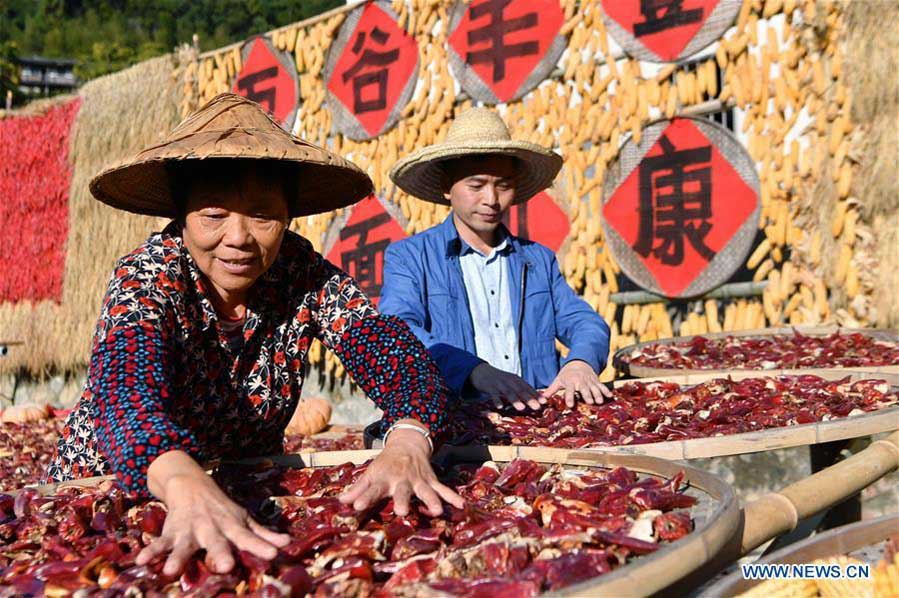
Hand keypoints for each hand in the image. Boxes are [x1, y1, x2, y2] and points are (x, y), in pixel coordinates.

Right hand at [138, 451, 289, 575]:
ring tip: (171, 571)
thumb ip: (262, 534)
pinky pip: (161, 543)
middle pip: (217, 542)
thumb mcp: (243, 519)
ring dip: (178, 557)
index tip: (274, 555)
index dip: (261, 546)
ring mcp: (191, 529)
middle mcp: (212, 528)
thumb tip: (287, 544)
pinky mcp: (172, 531)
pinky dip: (152, 551)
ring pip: (184, 546)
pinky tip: (142, 561)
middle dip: (220, 554)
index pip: (249, 538)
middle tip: (226, 567)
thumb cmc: (221, 509)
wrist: (191, 484)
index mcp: (232, 526)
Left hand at [339, 420, 463, 516]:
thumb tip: (340, 502)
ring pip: (426, 491)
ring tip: (437, 512)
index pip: (372, 488)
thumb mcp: (370, 473)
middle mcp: (402, 479)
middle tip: (401, 512)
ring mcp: (418, 480)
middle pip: (402, 491)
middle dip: (402, 500)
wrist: (408, 443)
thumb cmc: (386, 464)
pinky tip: (462, 506)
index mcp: (384, 478)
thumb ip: (357, 489)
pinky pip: (443, 489)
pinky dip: (453, 497)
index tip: (357, 506)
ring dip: (431, 500)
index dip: (364, 496)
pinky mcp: (431, 481)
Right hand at [468, 363, 542, 410]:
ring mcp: (499, 384)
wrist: (482, 372)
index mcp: (516, 380)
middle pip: (520, 390)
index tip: (544, 402)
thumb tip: (536, 401)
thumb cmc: (500, 381)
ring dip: (515, 400)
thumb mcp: (511, 383)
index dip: (536, 395)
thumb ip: (521, 391)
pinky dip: (497, 400)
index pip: (528, 388)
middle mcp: (509, 381)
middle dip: (529, 399)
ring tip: (521, 408)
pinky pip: (493, 394)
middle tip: (537, 407)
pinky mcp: (490, 387)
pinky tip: (500, 407)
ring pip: (508, 392)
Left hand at [543, 360, 611, 407]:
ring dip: (597, 394)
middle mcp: (580, 381)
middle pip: (584, 389)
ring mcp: (589, 381)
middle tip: (590, 402)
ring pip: (594, 388)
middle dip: (587, 395)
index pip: (569, 390)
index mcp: (570, 381)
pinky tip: (610, 396)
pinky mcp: (596, 380)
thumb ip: (550, 390)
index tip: (570, 405)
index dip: (570, 397)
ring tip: (600, 401)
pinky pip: (602, 386)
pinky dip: (606, 390)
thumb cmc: (566, 374)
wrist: (578, 362)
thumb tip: (541, 399)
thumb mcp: (558, 380)